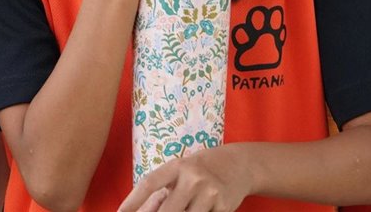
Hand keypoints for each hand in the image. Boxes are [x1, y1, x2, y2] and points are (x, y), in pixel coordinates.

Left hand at [118, 146, 252, 211]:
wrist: (239, 164)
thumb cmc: (200, 170)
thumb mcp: (181, 172)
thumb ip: (164, 190)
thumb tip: (144, 211)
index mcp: (176, 166)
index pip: (149, 184)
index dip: (132, 201)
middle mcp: (192, 178)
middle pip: (167, 211)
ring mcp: (210, 192)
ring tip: (184, 209)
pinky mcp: (224, 207)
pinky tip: (201, 210)